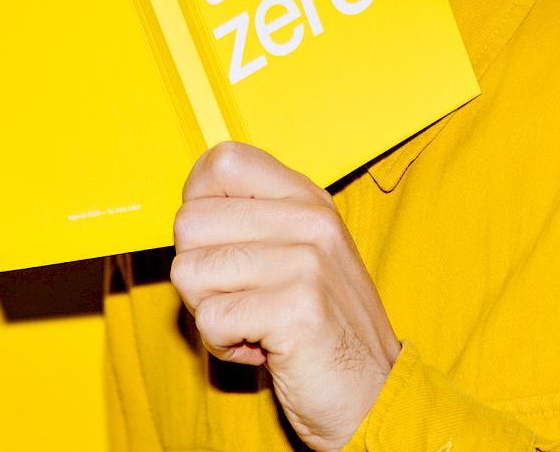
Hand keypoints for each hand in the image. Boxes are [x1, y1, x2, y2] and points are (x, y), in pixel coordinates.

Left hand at [171, 141, 400, 451]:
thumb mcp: (298, 255)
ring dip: (208, 313)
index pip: (222, 162)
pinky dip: (221, 344)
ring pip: (189, 271)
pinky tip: (260, 349)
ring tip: (253, 326)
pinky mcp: (296, 310)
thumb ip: (252, 223)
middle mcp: (309, 221)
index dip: (198, 205)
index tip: (218, 245)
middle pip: (190, 222)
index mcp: (307, 199)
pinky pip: (209, 318)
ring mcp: (306, 263)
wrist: (373, 397)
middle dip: (198, 273)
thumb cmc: (319, 330)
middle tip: (240, 301)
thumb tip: (186, 211)